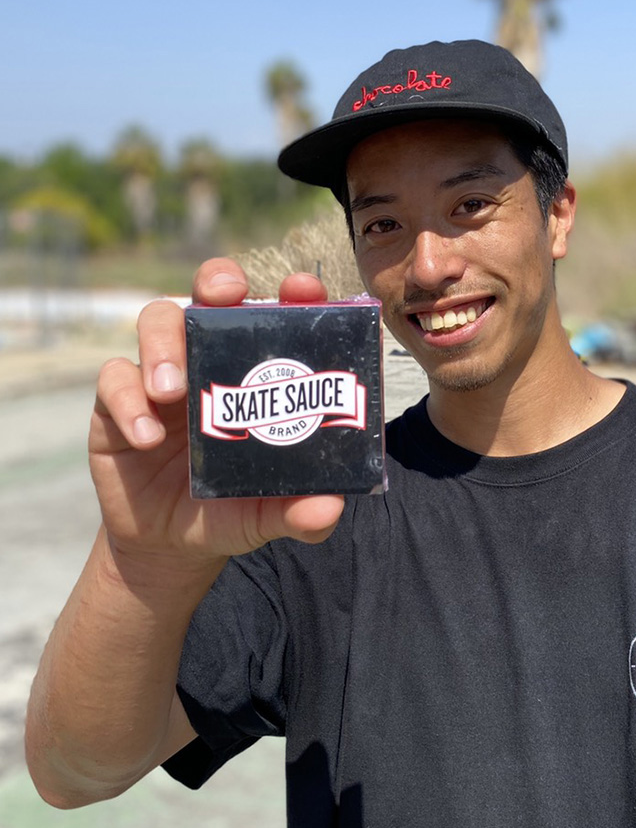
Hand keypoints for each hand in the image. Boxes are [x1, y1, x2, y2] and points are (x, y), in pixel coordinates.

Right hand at [89, 258, 344, 587]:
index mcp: (256, 375)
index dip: (291, 295)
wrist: (172, 545)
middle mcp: (210, 362)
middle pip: (210, 295)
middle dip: (218, 281)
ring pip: (157, 320)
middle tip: (226, 294)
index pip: (274, 318)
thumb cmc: (232, 511)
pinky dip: (128, 401)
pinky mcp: (117, 402)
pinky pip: (114, 379)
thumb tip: (328, 510)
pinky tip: (146, 437)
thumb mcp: (269, 515)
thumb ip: (301, 513)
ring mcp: (163, 376)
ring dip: (164, 344)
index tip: (304, 288)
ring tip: (173, 390)